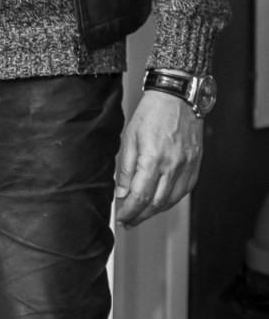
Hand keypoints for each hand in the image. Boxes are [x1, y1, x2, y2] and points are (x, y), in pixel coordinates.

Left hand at [115, 90, 202, 228]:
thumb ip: (127, 168)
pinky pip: (183, 192)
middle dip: (140, 216)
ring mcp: (187, 167)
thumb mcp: (131, 137)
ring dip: (155, 211)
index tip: (122, 217)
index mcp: (154, 159)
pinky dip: (170, 200)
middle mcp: (173, 166)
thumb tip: (122, 192)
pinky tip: (159, 201)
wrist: (178, 97)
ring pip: (171, 201)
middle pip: (156, 203)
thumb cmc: (152, 112)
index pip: (140, 196)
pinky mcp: (195, 166)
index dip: (130, 211)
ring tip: (141, 213)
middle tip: (129, 221)